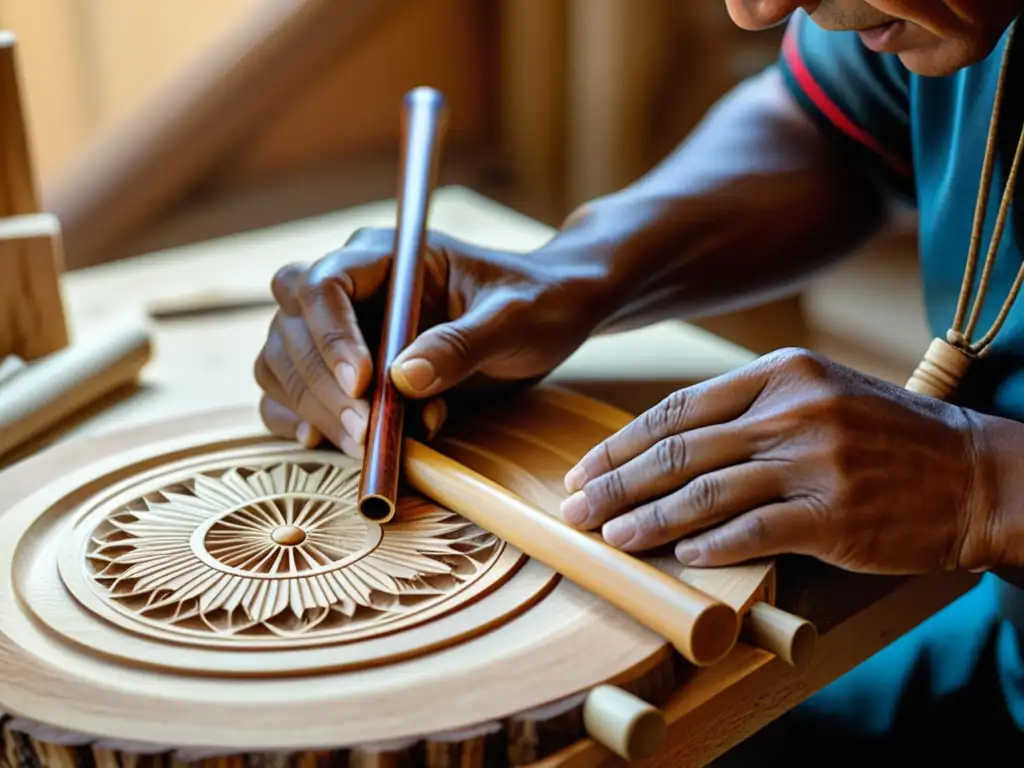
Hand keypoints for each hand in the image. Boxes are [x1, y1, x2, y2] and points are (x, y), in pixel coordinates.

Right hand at [255, 227, 611, 456]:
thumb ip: (462, 343)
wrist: (550, 318)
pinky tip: (325, 441)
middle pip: (293, 328)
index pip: (326, 284)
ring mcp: (341, 330)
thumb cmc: (537, 303)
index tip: (362, 383)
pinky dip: (298, 420)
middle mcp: (353, 288)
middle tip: (366, 432)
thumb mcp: (514, 320)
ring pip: (283, 363)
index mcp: (387, 256)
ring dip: (313, 409)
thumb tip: (403, 379)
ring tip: (367, 443)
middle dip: (323, 386)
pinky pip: (290, 393)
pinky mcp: (342, 371)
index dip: (331, 334)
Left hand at [560, 348, 994, 573]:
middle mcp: (791, 411)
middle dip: (617, 483)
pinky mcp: (835, 514)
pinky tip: (681, 558)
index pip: (677, 409)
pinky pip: (755, 531)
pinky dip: (712, 546)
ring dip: (650, 520)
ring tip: (611, 538)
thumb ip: (746, 411)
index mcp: (778, 373)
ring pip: (707, 493)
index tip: (584, 470)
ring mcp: (814, 461)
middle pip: (680, 451)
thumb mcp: (816, 394)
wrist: (974, 472)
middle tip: (576, 510)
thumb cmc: (884, 435)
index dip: (622, 443)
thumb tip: (663, 446)